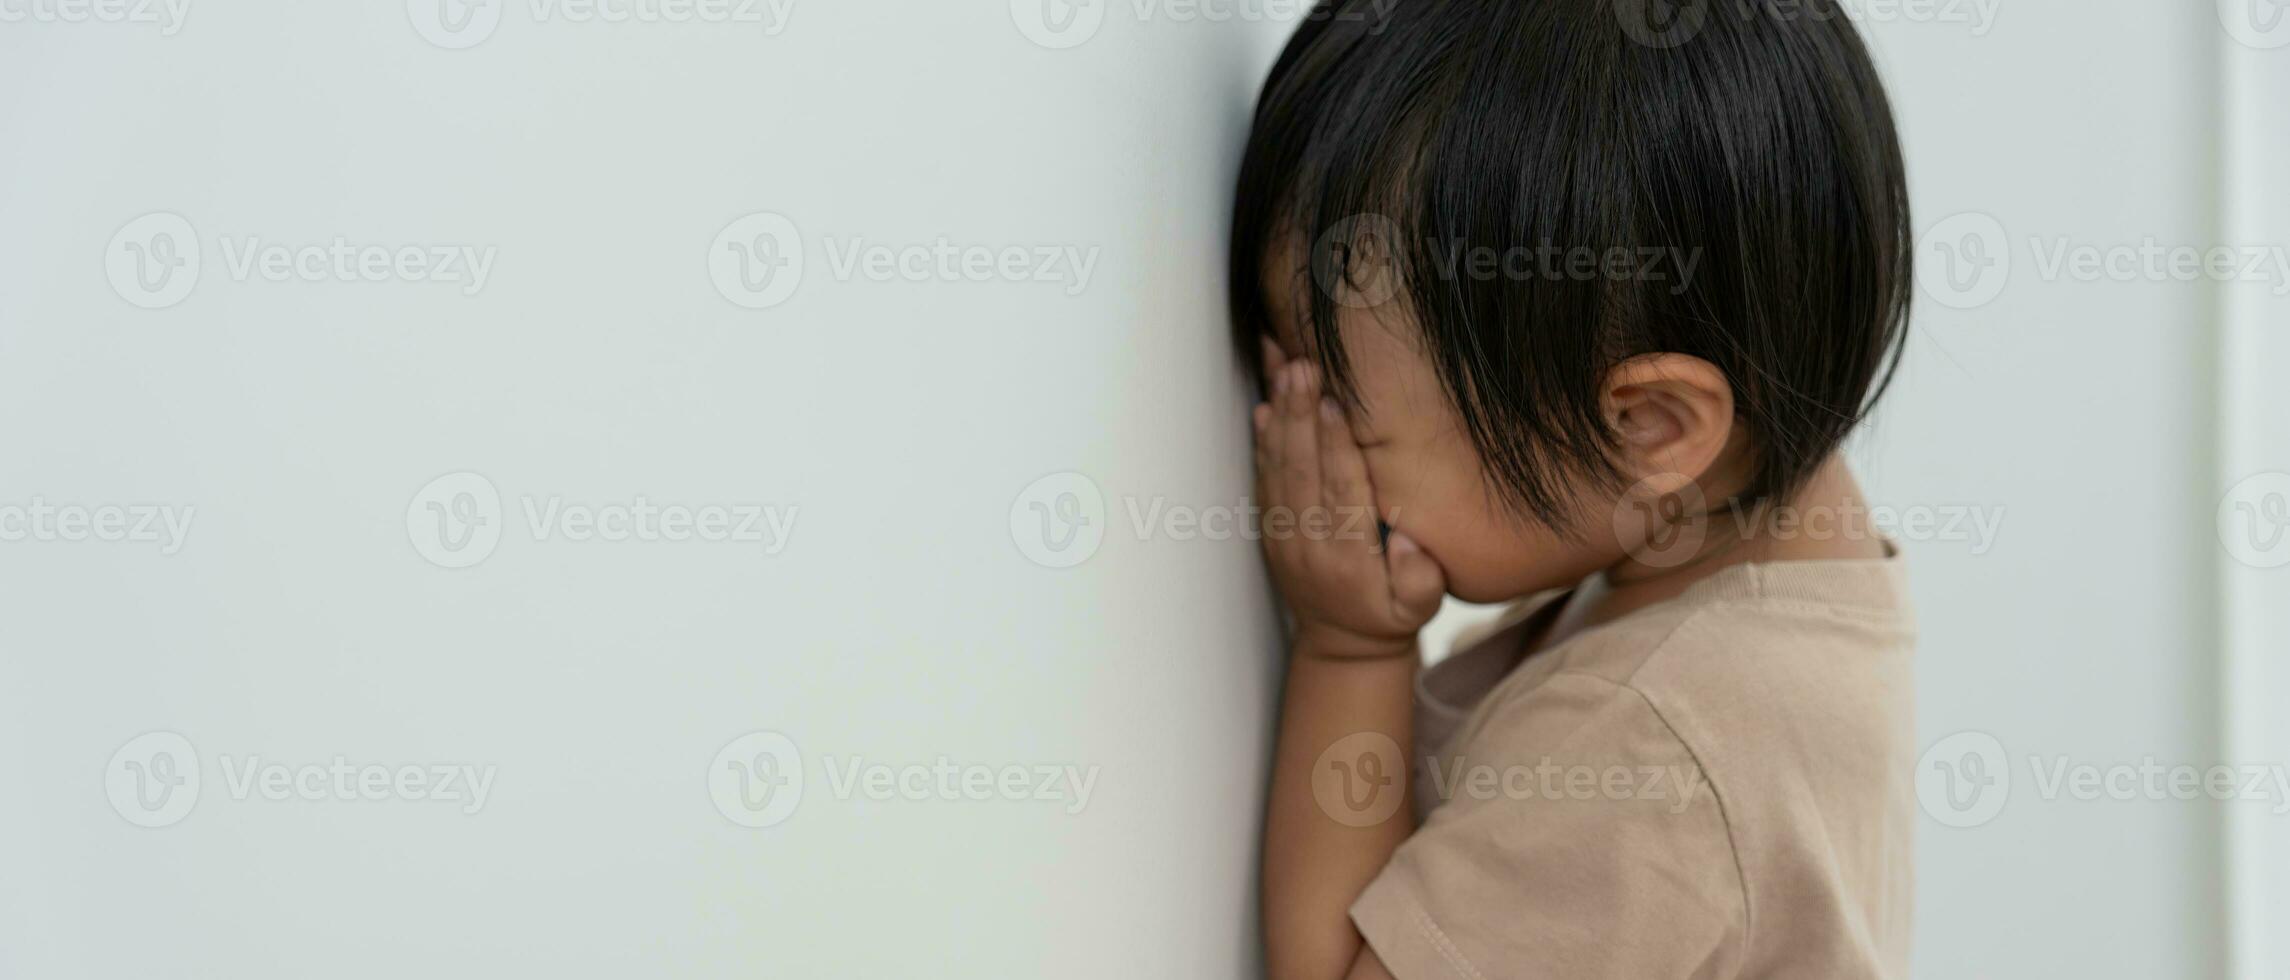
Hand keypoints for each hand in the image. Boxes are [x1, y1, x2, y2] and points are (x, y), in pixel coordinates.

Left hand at [1253, 340, 1446, 659]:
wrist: (1340, 646)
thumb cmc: (1388, 616)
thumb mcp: (1418, 611)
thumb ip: (1419, 580)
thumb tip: (1408, 542)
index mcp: (1348, 557)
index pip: (1340, 490)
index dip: (1334, 445)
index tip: (1332, 402)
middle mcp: (1309, 541)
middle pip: (1303, 467)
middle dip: (1300, 412)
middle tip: (1301, 364)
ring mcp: (1284, 532)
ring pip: (1278, 465)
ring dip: (1280, 414)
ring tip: (1281, 366)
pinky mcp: (1271, 525)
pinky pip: (1264, 475)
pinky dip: (1263, 438)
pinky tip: (1265, 402)